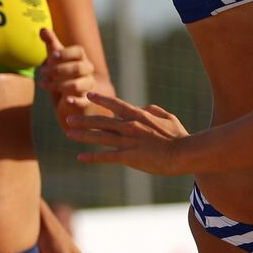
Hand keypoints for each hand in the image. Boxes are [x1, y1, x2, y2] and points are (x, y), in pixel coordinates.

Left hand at [38, 28, 95, 108]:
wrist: (69, 95)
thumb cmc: (62, 73)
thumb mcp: (56, 58)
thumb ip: (51, 44)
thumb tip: (42, 29)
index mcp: (81, 58)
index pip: (79, 51)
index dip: (65, 53)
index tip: (51, 57)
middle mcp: (87, 71)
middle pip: (78, 68)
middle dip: (58, 70)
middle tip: (42, 71)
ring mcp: (88, 86)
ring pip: (78, 85)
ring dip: (59, 85)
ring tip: (43, 84)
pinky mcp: (85, 101)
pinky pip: (84, 101)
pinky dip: (76, 101)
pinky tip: (66, 100)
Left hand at [65, 93, 189, 175]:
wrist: (183, 152)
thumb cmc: (179, 136)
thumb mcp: (169, 117)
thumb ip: (154, 111)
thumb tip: (144, 107)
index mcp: (139, 115)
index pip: (116, 104)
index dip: (101, 99)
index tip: (88, 95)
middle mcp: (130, 126)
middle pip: (102, 121)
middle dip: (84, 119)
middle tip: (69, 117)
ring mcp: (128, 141)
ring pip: (100, 137)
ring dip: (83, 135)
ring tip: (68, 133)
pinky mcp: (128, 157)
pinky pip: (106, 156)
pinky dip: (92, 156)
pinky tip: (80, 157)